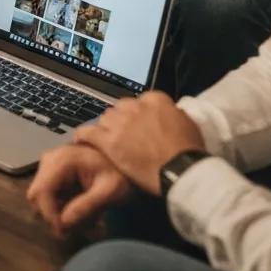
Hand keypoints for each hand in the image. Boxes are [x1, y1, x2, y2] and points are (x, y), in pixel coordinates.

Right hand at [26, 144, 132, 237]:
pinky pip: (47, 195)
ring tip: (81, 221)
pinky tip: (79, 212)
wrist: (126, 163)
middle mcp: (50, 159)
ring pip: (40, 197)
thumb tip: (63, 223)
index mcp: (63, 160)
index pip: (42, 191)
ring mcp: (49, 165)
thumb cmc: (121, 175)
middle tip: (74, 230)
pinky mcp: (52, 173)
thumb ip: (87, 206)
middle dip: (53, 215)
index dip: (50, 214)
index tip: (65, 232)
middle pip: (37, 195)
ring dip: (57, 213)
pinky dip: (59, 208)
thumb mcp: (110, 192)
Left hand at [74, 92, 205, 195]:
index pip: (140, 101)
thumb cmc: (189, 151)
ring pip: (105, 119)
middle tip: (126, 137)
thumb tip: (168, 114)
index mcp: (155, 99)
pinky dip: (84, 136)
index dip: (139, 115)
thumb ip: (173, 115)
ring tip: (108, 142)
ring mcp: (120, 122)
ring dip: (107, 129)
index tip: (141, 126)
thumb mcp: (188, 124)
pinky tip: (81, 141)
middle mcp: (135, 106)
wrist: (181, 170)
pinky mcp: (108, 139)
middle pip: (120, 109)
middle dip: (122, 121)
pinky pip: (88, 132)